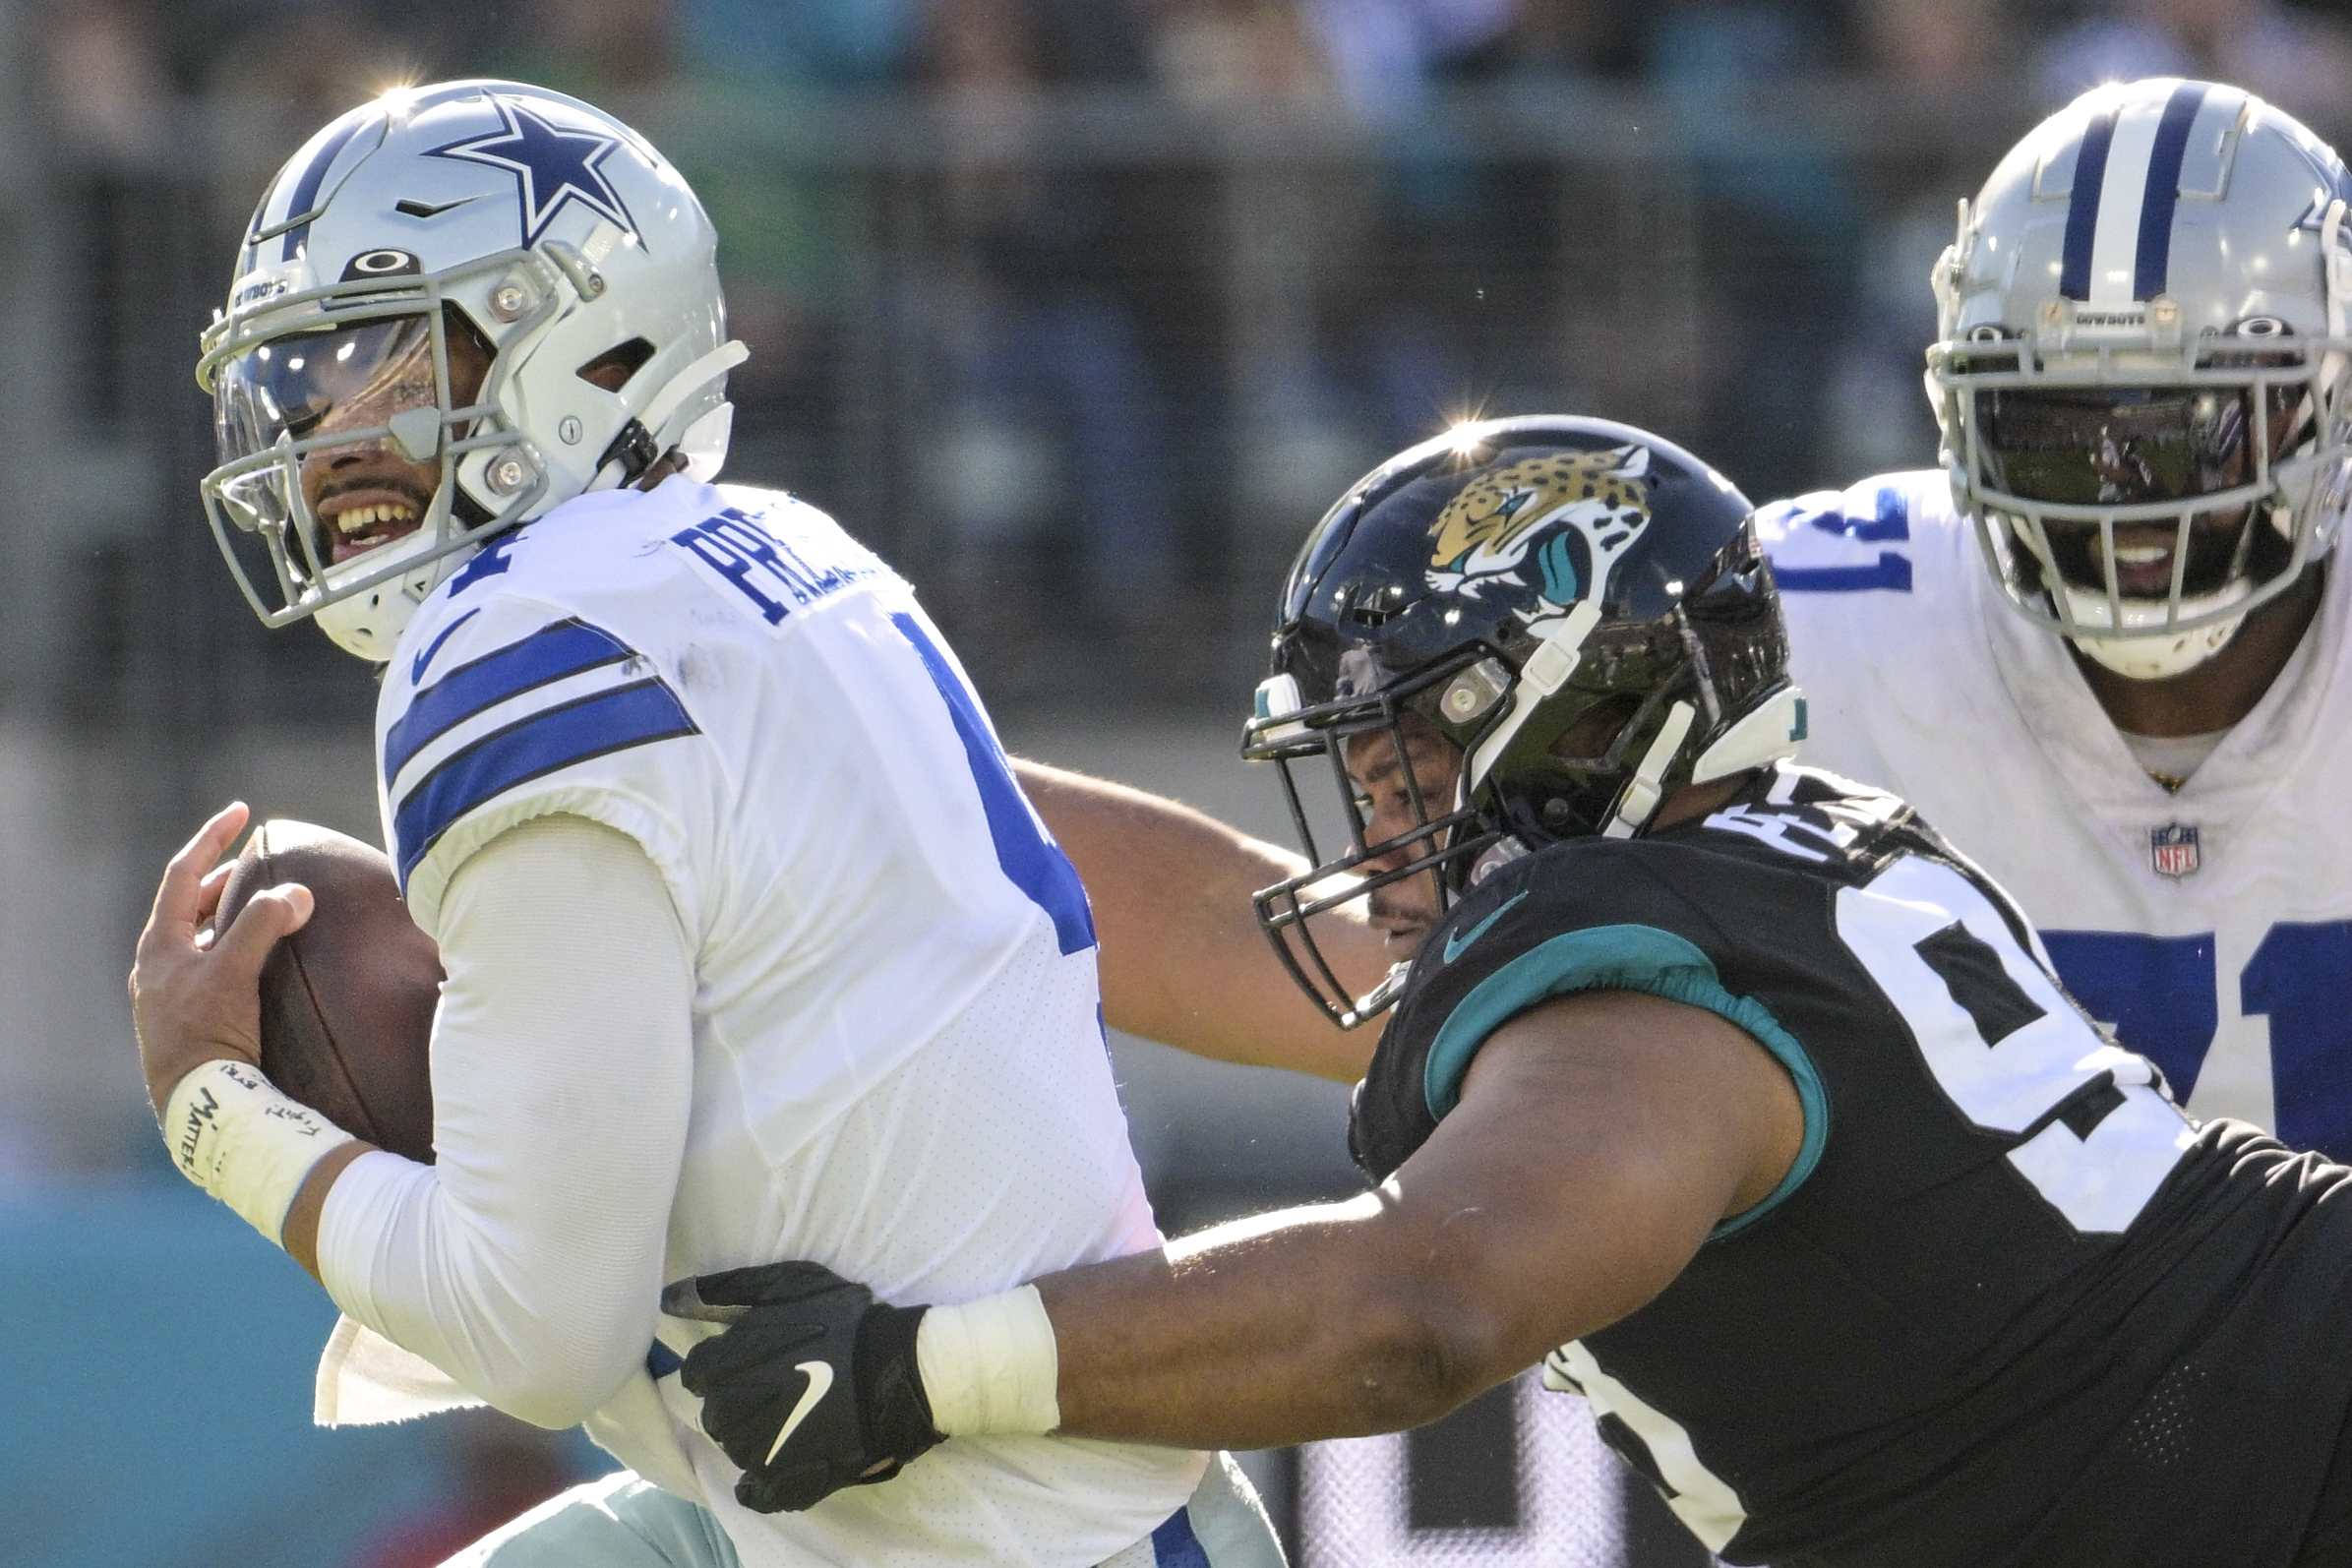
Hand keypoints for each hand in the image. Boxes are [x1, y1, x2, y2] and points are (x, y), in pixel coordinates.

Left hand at [129, 804, 312, 1116]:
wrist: (200, 1104)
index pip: (184, 874)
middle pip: (193, 904)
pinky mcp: (192, 1017)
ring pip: (203, 935)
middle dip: (228, 877)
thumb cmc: (208, 1036)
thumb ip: (263, 926)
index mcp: (159, 946)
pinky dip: (239, 945)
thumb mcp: (233, 973)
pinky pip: (214, 964)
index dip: (213, 837)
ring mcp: (172, 993)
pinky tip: (264, 957)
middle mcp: (160, 966)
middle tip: (263, 861)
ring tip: (270, 903)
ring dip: (235, 913)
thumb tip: (298, 894)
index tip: (242, 810)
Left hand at [664, 1261, 942, 1512]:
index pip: (697, 1373)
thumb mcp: (788, 1284)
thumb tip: (669, 1297)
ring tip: (789, 1417)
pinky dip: (760, 1483)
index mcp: (726, 1365)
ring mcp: (760, 1450)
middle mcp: (733, 1411)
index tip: (747, 1362)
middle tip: (774, 1388)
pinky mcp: (789, 1480)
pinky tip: (778, 1465)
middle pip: (714, 1413)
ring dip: (752, 1434)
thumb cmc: (845, 1319)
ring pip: (734, 1448)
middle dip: (736, 1400)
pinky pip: (757, 1493)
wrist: (900, 1368)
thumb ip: (724, 1290)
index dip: (720, 1366)